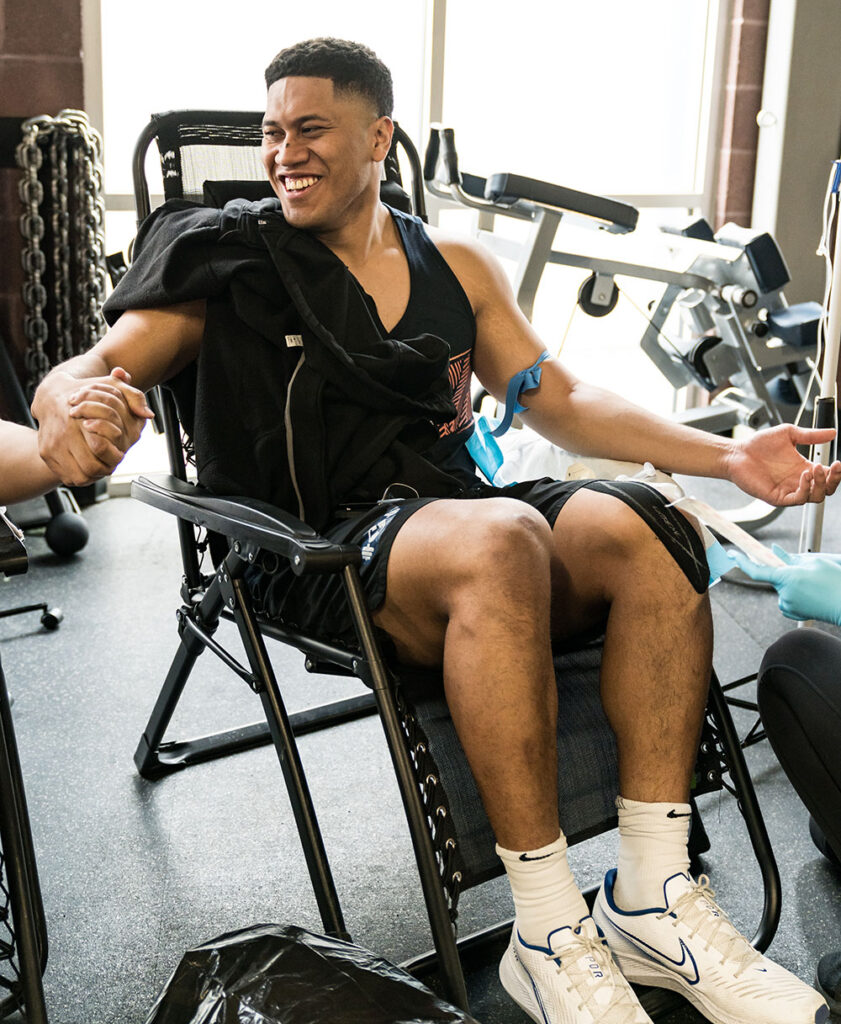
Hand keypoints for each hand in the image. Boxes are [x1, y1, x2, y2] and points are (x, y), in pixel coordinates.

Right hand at [31, 367, 153, 485]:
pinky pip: (67, 476)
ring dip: (94, 475)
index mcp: (79, 420)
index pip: (101, 449)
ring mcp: (51, 446)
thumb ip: (134, 397)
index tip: (120, 453)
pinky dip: (81, 475)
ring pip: (80, 476)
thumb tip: (148, 414)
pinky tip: (88, 464)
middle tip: (112, 462)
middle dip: (106, 468)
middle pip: (92, 467)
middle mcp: (63, 435)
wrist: (50, 396)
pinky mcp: (45, 454)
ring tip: (102, 464)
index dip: (116, 455)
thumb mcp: (112, 388)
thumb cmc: (85, 392)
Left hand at [724, 424, 840, 505]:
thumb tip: (832, 432)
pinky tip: (804, 476)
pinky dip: (804, 490)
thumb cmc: (759, 444)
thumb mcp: (789, 434)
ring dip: (819, 484)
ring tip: (815, 469)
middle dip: (832, 480)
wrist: (737, 452)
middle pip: (825, 490)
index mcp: (803, 468)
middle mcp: (798, 481)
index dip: (836, 473)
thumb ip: (811, 435)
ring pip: (814, 497)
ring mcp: (788, 490)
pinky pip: (797, 500)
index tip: (838, 463)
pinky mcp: (777, 497)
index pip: (827, 477)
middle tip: (831, 467)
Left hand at [728, 544, 840, 624]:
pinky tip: (811, 595)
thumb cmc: (835, 581)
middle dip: (784, 573)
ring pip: (782, 590)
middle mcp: (785, 594)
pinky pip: (787, 601)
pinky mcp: (795, 614)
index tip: (733, 554)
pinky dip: (794, 596)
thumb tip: (773, 550)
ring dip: (791, 585)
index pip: (757, 571)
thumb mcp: (814, 563)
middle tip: (805, 572)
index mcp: (788, 578)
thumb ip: (789, 558)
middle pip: (775, 579)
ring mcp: (789, 606)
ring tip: (813, 585)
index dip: (742, 562)